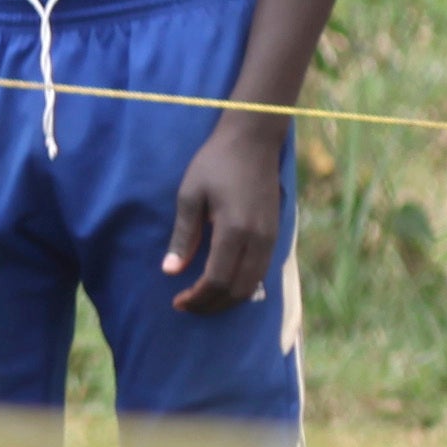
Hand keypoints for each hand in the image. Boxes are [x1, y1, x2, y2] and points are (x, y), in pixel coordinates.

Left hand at [162, 113, 289, 314]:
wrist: (253, 141)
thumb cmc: (215, 163)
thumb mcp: (190, 196)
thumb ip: (183, 236)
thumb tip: (171, 272)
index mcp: (234, 230)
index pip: (217, 280)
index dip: (197, 298)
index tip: (177, 302)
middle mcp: (258, 239)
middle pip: (238, 290)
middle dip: (211, 305)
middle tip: (187, 306)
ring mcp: (271, 237)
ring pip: (253, 285)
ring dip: (228, 299)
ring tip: (203, 300)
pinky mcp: (276, 234)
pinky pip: (261, 272)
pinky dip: (242, 286)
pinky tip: (222, 284)